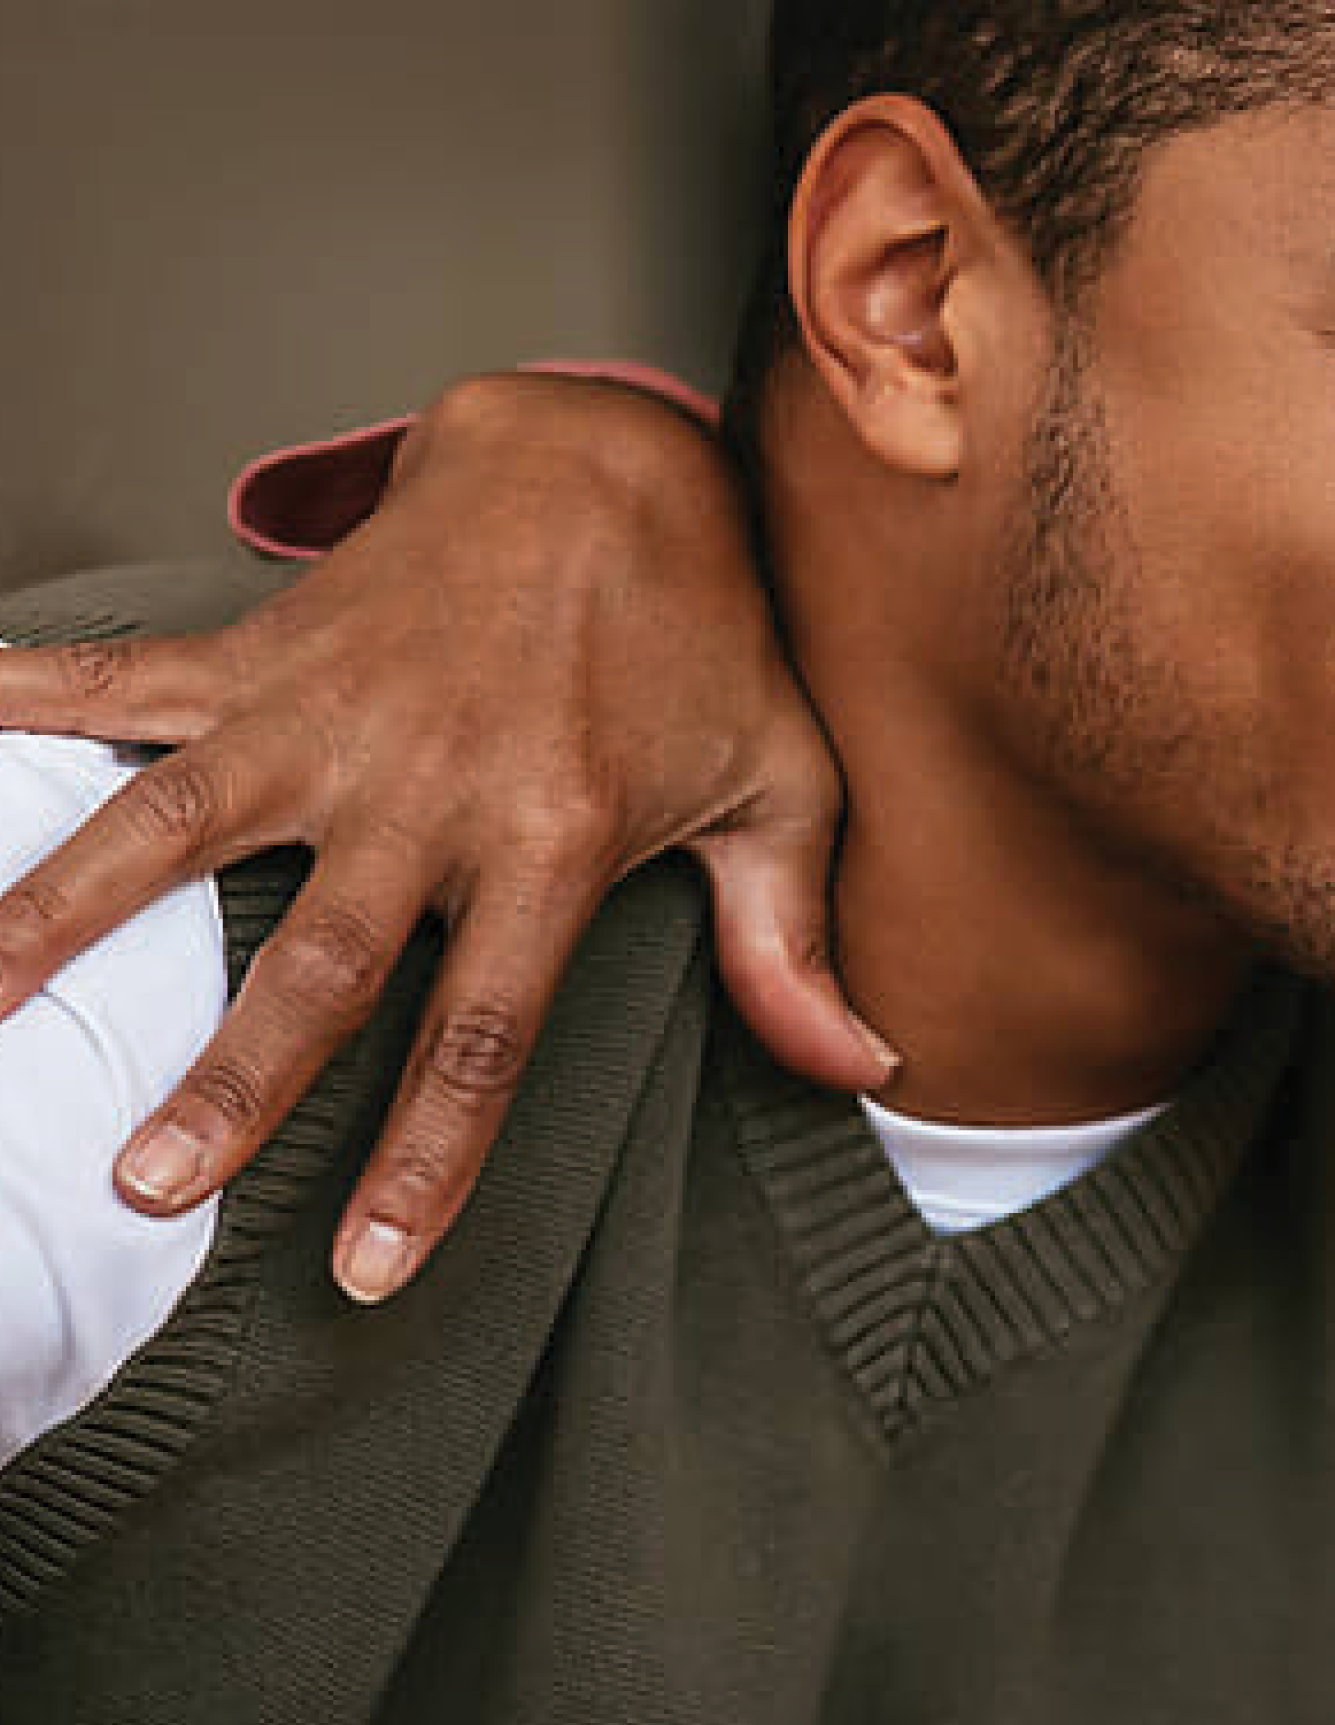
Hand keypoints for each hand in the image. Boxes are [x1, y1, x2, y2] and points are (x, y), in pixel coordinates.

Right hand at [0, 371, 883, 1302]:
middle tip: (152, 1187)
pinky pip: (126, 680)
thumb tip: (862, 1068)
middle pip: (320, 962)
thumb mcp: (782, 786)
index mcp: (555, 840)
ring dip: (68, 910)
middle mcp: (429, 787)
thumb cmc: (704, 639)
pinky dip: (24, 695)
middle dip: (233, 1083)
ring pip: (178, 827)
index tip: (364, 1270)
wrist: (612, 454)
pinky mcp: (265, 649)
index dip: (425, 1162)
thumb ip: (792, 940)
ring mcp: (332, 716)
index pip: (485, 1037)